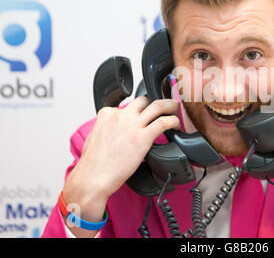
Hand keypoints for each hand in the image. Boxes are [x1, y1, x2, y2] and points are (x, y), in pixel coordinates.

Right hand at [62, 97, 179, 235]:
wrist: (93, 178)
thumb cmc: (93, 164)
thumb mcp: (95, 137)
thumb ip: (107, 128)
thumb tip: (114, 130)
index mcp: (107, 114)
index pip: (127, 105)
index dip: (137, 112)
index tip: (142, 118)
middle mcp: (120, 116)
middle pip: (143, 100)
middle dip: (155, 102)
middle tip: (163, 108)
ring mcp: (132, 125)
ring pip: (157, 105)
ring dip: (169, 105)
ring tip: (174, 109)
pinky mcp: (142, 137)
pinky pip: (163, 122)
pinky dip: (173, 120)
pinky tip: (175, 125)